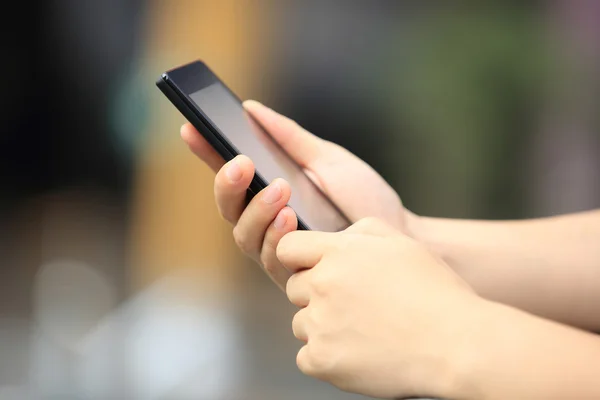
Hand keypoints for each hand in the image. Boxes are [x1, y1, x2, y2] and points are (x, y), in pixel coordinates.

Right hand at [181, 100, 411, 288]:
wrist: (398, 232)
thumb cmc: (362, 196)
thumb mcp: (326, 159)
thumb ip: (289, 138)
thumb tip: (251, 108)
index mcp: (269, 192)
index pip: (230, 174)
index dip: (206, 153)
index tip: (190, 127)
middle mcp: (266, 222)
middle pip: (228, 208)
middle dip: (227, 185)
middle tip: (241, 162)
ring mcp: (277, 249)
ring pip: (244, 235)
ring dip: (257, 211)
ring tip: (279, 189)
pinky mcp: (294, 274)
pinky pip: (270, 258)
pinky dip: (276, 236)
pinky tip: (290, 217)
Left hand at [279, 217, 483, 398]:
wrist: (457, 346)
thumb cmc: (435, 293)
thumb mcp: (402, 243)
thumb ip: (361, 231)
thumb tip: (335, 238)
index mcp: (339, 253)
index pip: (287, 248)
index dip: (301, 259)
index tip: (316, 269)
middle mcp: (323, 284)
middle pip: (294, 288)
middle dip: (316, 294)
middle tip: (355, 305)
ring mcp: (320, 324)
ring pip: (301, 323)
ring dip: (322, 326)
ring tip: (364, 330)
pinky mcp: (322, 360)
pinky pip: (306, 356)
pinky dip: (326, 357)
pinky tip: (358, 352)